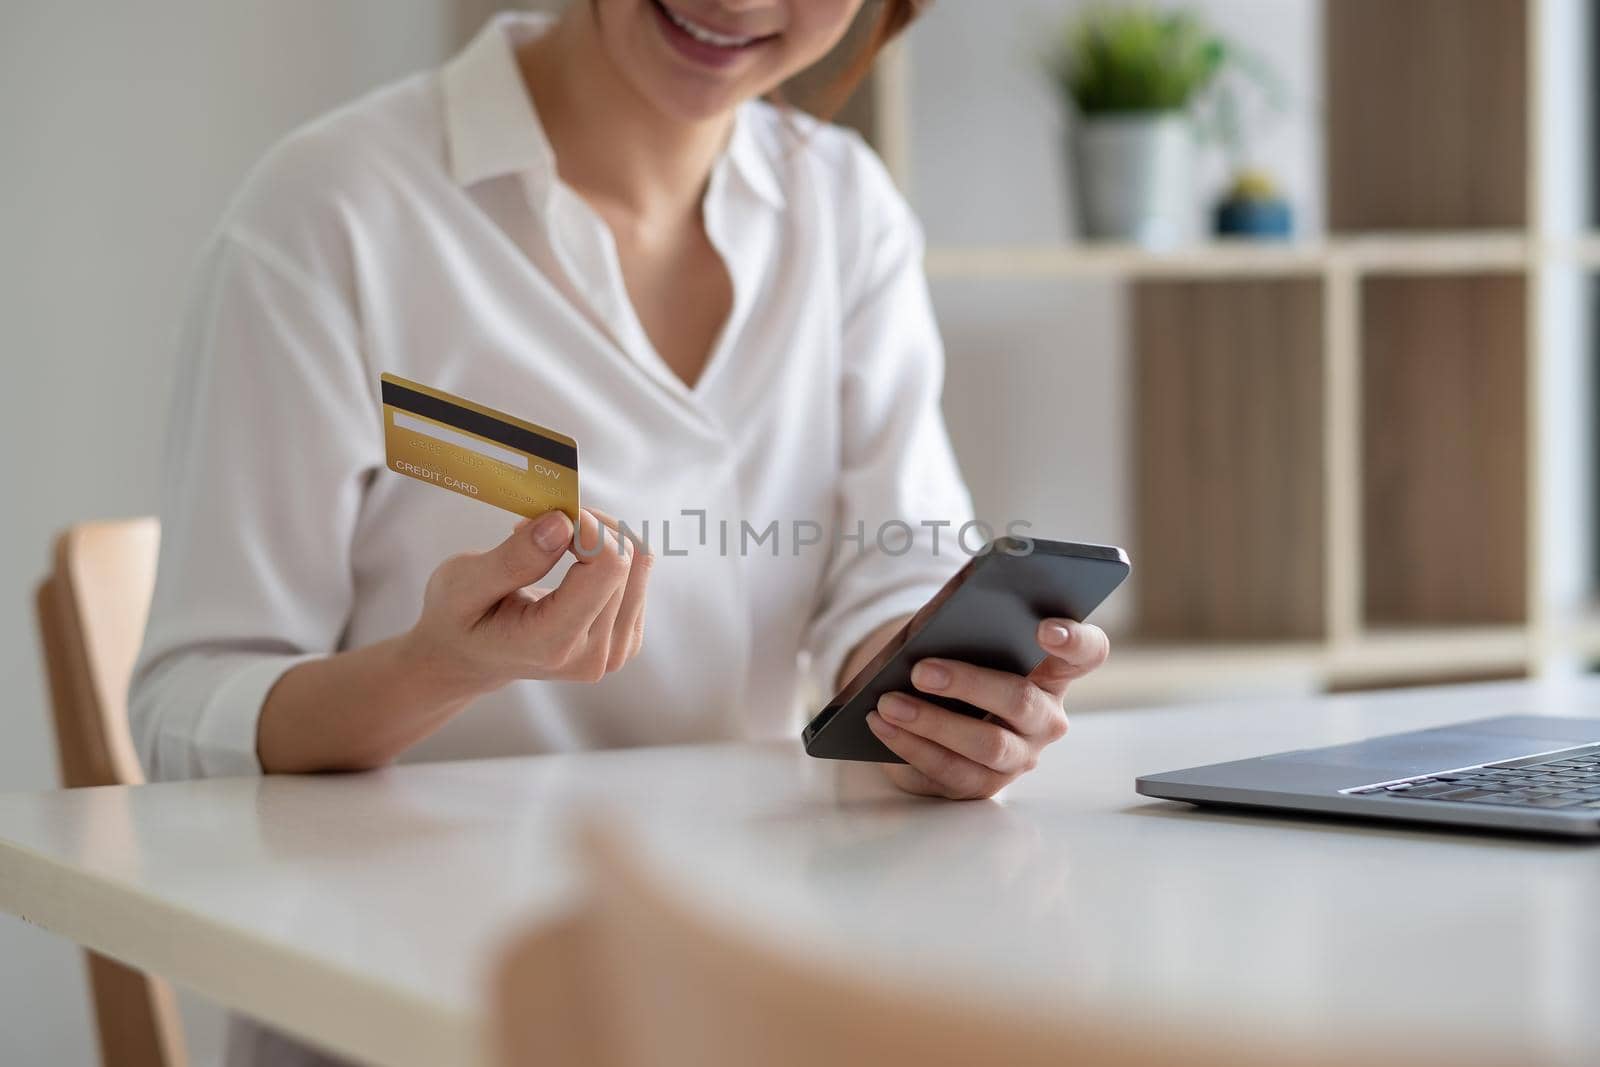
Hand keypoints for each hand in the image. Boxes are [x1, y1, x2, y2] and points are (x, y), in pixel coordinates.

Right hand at [402, 507, 653, 695]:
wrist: (468, 659)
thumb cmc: (459, 619)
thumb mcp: (463, 583)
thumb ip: (515, 557)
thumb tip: (563, 524)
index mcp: (552, 643)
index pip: (609, 566)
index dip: (588, 527)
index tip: (552, 514)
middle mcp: (592, 655)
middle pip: (625, 562)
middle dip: (587, 529)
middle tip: (538, 528)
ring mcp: (613, 653)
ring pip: (638, 565)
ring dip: (599, 539)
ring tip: (550, 542)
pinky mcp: (624, 642)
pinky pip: (638, 578)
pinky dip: (607, 556)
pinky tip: (571, 564)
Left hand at [865, 619, 1108, 799]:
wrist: (934, 709)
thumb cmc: (956, 663)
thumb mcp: (965, 643)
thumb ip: (967, 630)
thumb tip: (934, 629)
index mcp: (1053, 672)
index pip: (1087, 654)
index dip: (1075, 641)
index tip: (1044, 628)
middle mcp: (1046, 718)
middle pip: (1023, 702)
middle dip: (969, 684)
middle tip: (922, 670)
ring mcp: (1019, 756)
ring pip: (987, 744)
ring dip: (932, 722)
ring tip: (888, 702)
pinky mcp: (984, 784)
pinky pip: (951, 770)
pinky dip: (911, 745)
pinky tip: (881, 724)